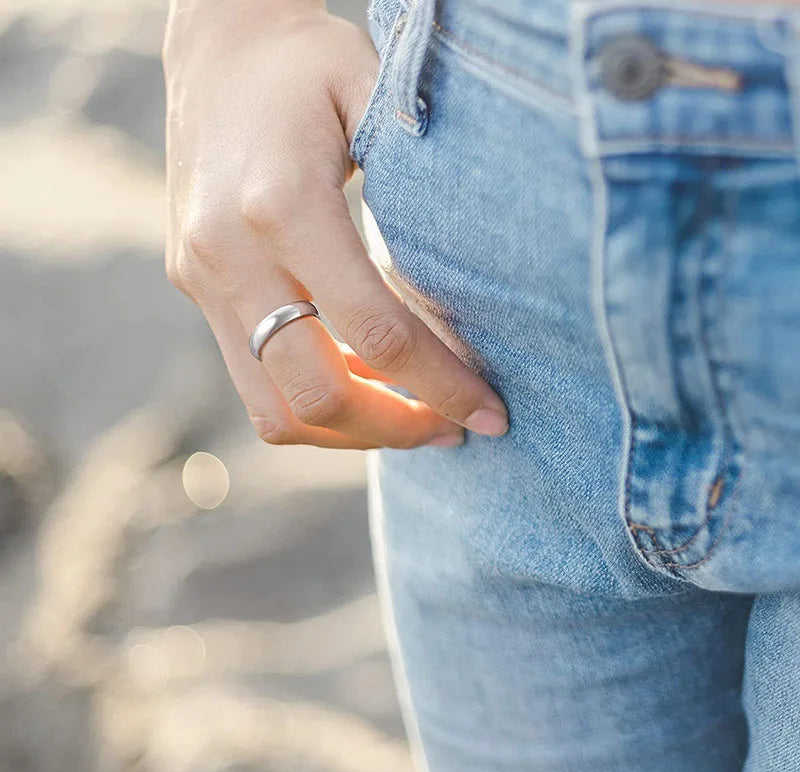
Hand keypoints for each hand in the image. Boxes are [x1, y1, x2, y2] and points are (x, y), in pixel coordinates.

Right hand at [163, 0, 508, 448]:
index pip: (375, 333)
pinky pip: (252, 378)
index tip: (490, 414)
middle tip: (451, 430)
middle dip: (392, 429)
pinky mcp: (194, 286)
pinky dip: (312, 400)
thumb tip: (467, 315)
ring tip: (408, 414)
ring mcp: (202, 277)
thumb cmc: (310, 66)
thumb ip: (417, 209)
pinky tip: (360, 380)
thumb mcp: (377, 104)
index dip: (441, 386)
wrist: (216, 44)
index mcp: (284, 204)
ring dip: (349, 429)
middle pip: (314, 394)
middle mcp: (230, 254)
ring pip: (273, 407)